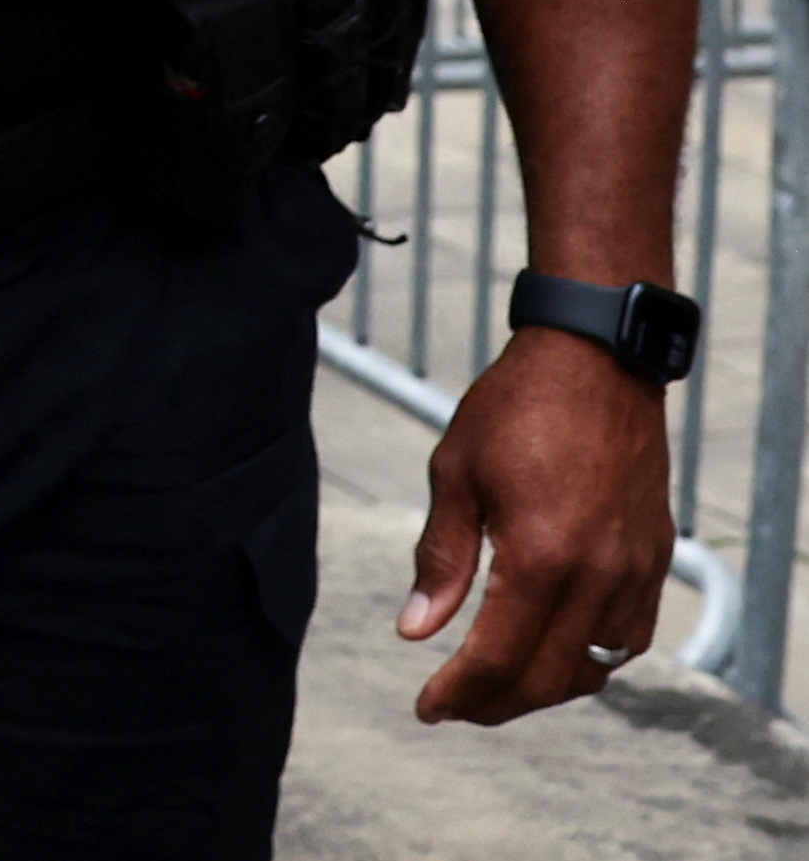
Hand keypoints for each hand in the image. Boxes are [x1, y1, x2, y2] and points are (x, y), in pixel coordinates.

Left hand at [401, 329, 673, 721]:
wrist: (596, 363)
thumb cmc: (515, 409)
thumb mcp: (455, 475)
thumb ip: (440, 559)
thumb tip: (415, 631)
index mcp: (542, 556)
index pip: (500, 658)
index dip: (460, 693)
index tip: (426, 708)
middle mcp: (599, 575)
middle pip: (550, 679)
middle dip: (497, 704)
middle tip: (454, 707)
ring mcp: (636, 571)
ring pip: (594, 667)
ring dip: (545, 687)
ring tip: (495, 682)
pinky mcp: (656, 561)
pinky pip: (630, 637)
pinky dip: (590, 658)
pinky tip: (553, 648)